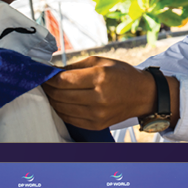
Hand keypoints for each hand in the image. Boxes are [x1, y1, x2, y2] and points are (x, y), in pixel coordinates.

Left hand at [41, 56, 177, 129]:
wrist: (143, 95)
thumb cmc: (121, 75)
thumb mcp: (100, 62)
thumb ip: (74, 66)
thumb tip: (52, 71)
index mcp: (99, 78)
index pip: (63, 81)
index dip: (49, 78)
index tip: (44, 75)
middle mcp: (98, 98)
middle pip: (60, 95)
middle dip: (48, 89)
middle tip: (44, 83)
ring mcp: (97, 114)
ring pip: (61, 108)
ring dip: (52, 100)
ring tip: (51, 92)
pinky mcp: (96, 124)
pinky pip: (69, 118)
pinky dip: (61, 110)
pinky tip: (61, 102)